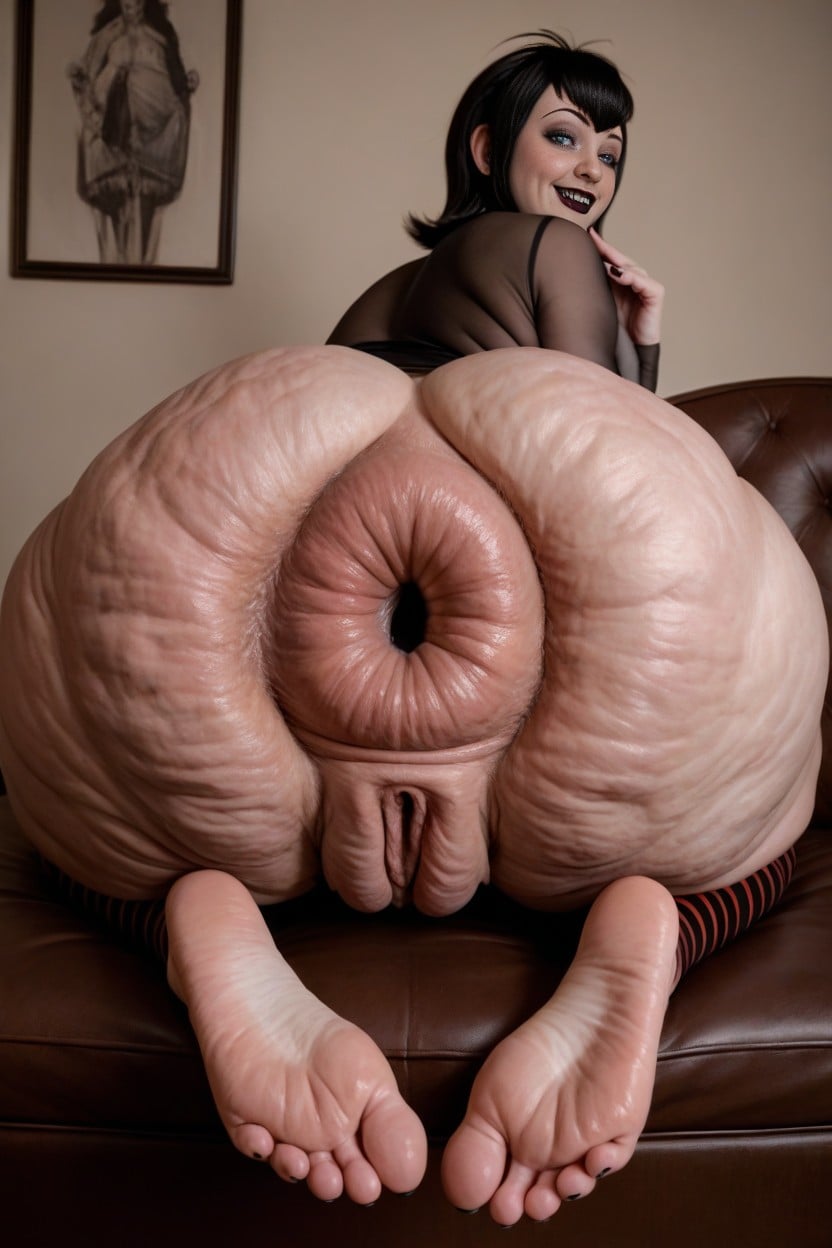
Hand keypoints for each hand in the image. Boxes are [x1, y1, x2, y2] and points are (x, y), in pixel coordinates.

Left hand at [588, 228, 663, 346]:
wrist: (629, 353)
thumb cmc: (613, 332)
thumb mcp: (598, 307)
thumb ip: (592, 290)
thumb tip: (570, 274)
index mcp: (620, 283)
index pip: (611, 261)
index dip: (601, 248)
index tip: (587, 234)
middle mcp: (633, 282)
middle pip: (621, 260)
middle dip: (607, 249)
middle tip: (592, 238)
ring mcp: (645, 287)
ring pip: (632, 268)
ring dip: (617, 261)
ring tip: (603, 257)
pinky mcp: (655, 296)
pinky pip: (644, 282)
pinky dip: (632, 277)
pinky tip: (618, 273)